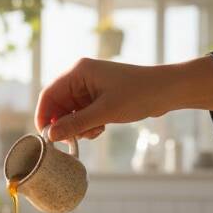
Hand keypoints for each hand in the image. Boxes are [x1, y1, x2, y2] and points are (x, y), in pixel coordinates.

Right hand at [35, 55, 212, 141]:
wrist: (168, 90)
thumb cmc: (138, 94)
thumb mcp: (104, 113)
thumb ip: (75, 124)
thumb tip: (51, 136)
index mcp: (79, 72)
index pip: (49, 94)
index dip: (44, 116)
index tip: (46, 137)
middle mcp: (82, 77)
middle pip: (59, 105)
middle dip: (64, 124)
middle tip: (72, 140)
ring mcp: (91, 87)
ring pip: (71, 112)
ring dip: (78, 127)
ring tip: (93, 133)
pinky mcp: (100, 97)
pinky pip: (84, 114)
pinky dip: (88, 125)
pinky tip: (100, 129)